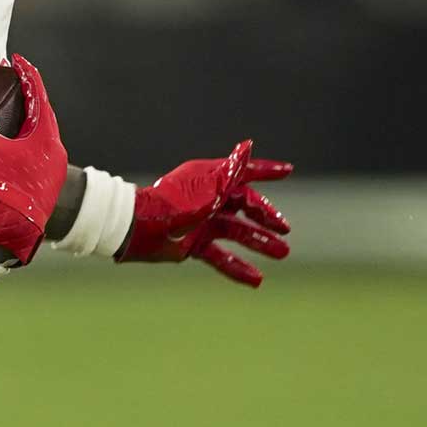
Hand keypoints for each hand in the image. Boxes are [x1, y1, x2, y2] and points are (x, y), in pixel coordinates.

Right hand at [0, 54, 68, 264]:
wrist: (12, 234)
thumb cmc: (3, 191)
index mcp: (46, 138)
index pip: (39, 96)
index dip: (27, 75)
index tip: (17, 60)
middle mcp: (54, 153)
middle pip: (42, 115)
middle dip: (28, 96)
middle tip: (13, 81)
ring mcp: (51, 171)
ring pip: (40, 136)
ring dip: (26, 120)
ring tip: (11, 109)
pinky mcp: (43, 186)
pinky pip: (36, 153)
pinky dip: (24, 140)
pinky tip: (9, 145)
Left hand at [117, 140, 291, 286]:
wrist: (139, 229)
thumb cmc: (173, 204)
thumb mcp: (209, 188)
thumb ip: (232, 171)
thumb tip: (248, 146)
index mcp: (210, 179)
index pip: (244, 173)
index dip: (266, 171)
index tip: (287, 170)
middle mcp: (207, 199)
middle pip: (244, 205)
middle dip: (266, 216)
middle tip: (285, 229)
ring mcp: (201, 222)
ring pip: (237, 232)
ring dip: (260, 242)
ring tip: (282, 253)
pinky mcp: (193, 244)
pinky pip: (221, 256)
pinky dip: (238, 267)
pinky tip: (257, 280)